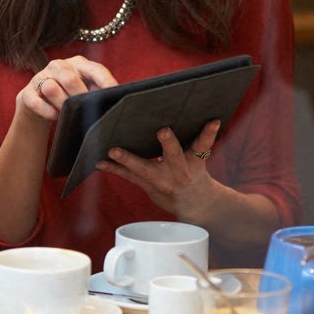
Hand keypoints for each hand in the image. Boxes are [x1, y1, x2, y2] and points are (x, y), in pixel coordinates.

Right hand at [18, 56, 117, 122]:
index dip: (106, 82)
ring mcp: (40, 77)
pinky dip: (46, 111)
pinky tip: (54, 116)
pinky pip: (35, 101)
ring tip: (68, 114)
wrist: (38, 103)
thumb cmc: (69, 96)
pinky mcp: (27, 93)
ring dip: (61, 103)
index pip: (96, 69)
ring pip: (50, 87)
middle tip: (86, 110)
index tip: (115, 94)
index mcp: (79, 64)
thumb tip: (116, 100)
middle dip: (79, 96)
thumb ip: (99, 92)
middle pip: (70, 78)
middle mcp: (59, 66)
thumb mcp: (85, 91)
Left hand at [95, 119, 221, 222]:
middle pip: (174, 155)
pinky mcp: (148, 185)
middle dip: (168, 143)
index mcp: (195, 160)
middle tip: (163, 131)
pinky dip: (114, 168)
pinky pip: (129, 176)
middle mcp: (180, 170)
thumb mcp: (197, 156)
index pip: (203, 144)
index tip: (213, 121)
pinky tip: (100, 162)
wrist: (193, 203)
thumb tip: (171, 110)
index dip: (209, 132)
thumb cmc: (192, 170)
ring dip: (128, 159)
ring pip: (144, 168)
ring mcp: (163, 180)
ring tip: (113, 151)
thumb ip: (189, 139)